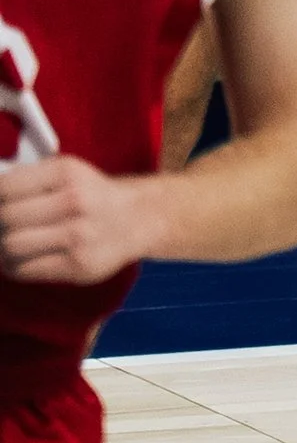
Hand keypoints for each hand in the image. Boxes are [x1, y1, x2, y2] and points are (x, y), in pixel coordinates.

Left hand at [0, 152, 158, 283]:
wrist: (138, 218)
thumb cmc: (93, 194)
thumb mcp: (68, 172)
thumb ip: (29, 180)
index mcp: (66, 172)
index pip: (6, 188)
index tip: (1, 204)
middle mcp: (73, 201)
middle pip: (5, 218)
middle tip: (5, 226)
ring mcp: (77, 236)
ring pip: (11, 246)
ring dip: (2, 249)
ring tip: (9, 245)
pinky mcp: (77, 265)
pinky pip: (26, 270)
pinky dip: (13, 266)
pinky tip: (21, 259)